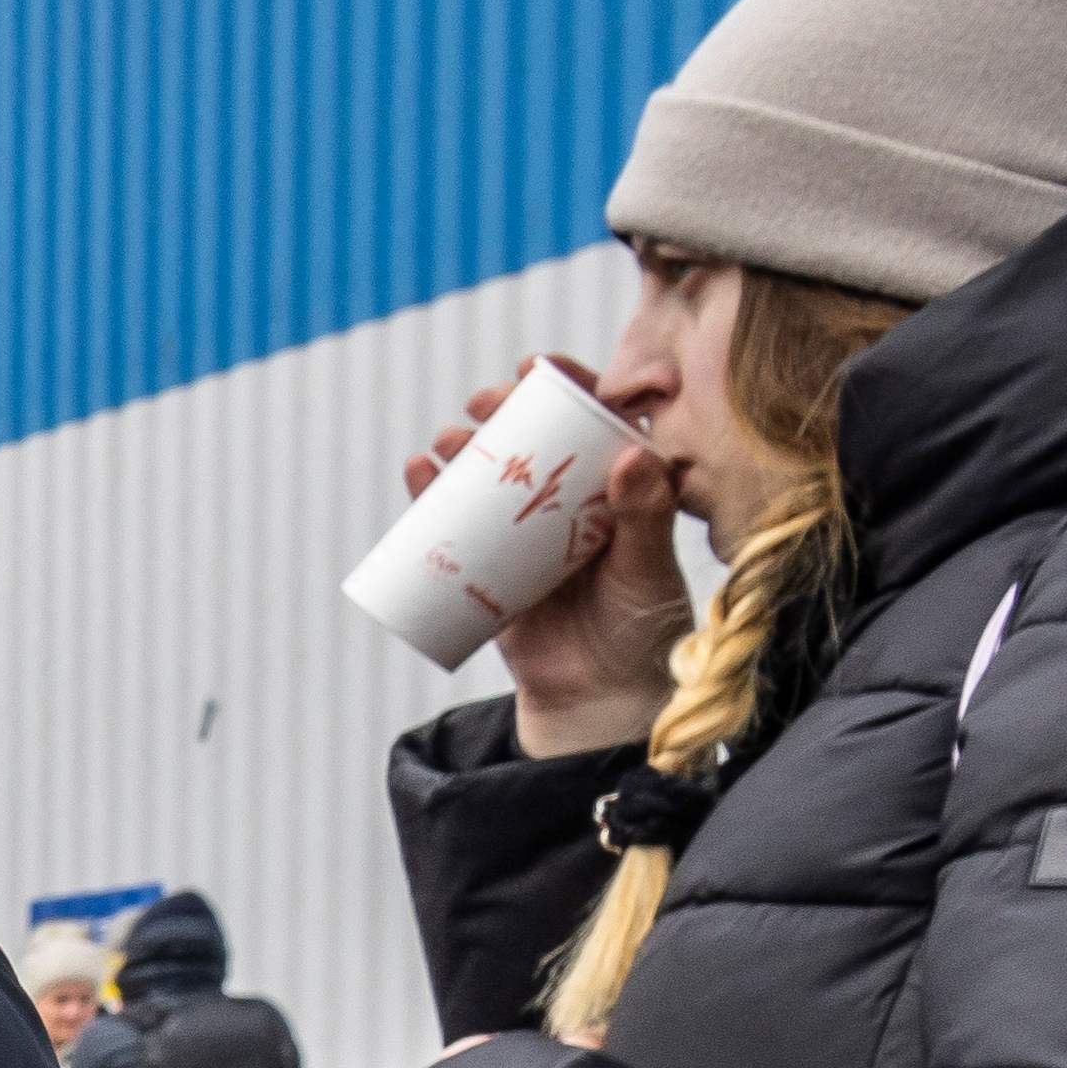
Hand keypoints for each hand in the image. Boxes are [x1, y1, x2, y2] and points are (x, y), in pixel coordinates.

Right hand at [411, 366, 689, 756]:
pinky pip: (456, 526)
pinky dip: (432, 496)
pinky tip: (418, 471)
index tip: (539, 368)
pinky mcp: (491, 569)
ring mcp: (530, 536)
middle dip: (505, 410)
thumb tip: (631, 454)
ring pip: (493, 477)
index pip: (596, 422)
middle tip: (484, 401)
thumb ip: (647, 515)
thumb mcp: (648, 569)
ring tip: (449, 440)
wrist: (598, 698)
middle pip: (536, 441)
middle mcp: (573, 505)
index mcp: (620, 491)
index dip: (569, 386)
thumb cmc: (641, 632)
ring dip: (466, 447)